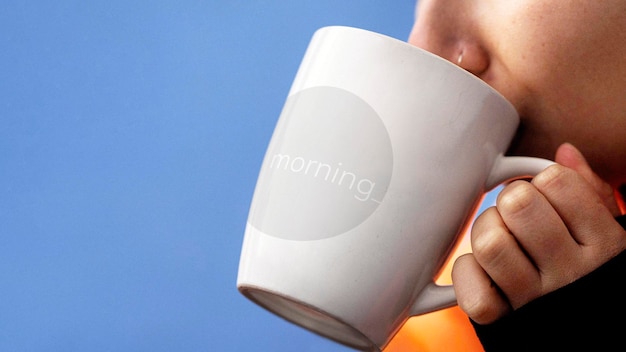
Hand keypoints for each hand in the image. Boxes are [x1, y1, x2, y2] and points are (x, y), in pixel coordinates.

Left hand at [451, 143, 625, 324]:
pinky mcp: (504, 321)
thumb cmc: (589, 274)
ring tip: (499, 241)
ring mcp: (537, 299)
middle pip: (517, 204)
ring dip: (484, 234)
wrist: (583, 327)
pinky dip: (468, 273)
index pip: (556, 182)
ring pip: (490, 244)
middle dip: (508, 201)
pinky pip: (472, 289)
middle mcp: (572, 273)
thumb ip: (588, 193)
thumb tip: (564, 153)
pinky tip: (484, 272)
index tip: (543, 198)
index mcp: (603, 244)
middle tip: (514, 216)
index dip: (540, 182)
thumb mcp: (604, 232)